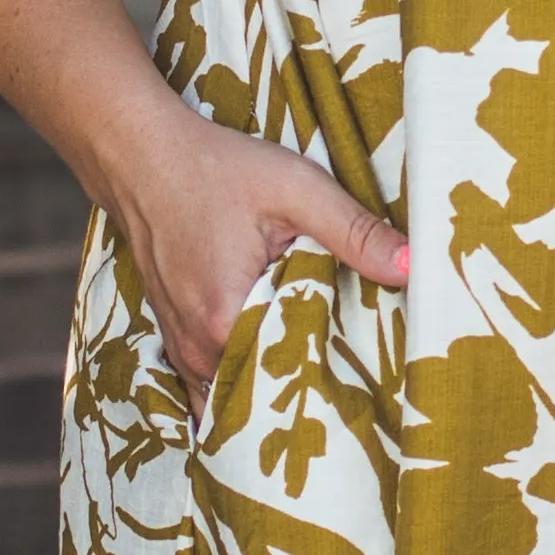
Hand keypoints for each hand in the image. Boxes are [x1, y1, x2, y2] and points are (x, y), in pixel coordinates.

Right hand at [108, 86, 405, 396]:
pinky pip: (214, 385)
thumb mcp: (296, 190)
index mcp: (225, 320)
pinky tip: (277, 379)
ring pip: (237, 395)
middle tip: (358, 396)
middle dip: (309, 395)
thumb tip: (414, 269)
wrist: (140, 157)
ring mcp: (182, 350)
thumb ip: (355, 231)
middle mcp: (197, 349)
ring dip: (275, 394)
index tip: (374, 384)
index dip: (338, 380)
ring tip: (323, 391)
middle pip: (265, 395)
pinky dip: (245, 385)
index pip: (295, 377)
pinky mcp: (177, 340)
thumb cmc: (214, 168)